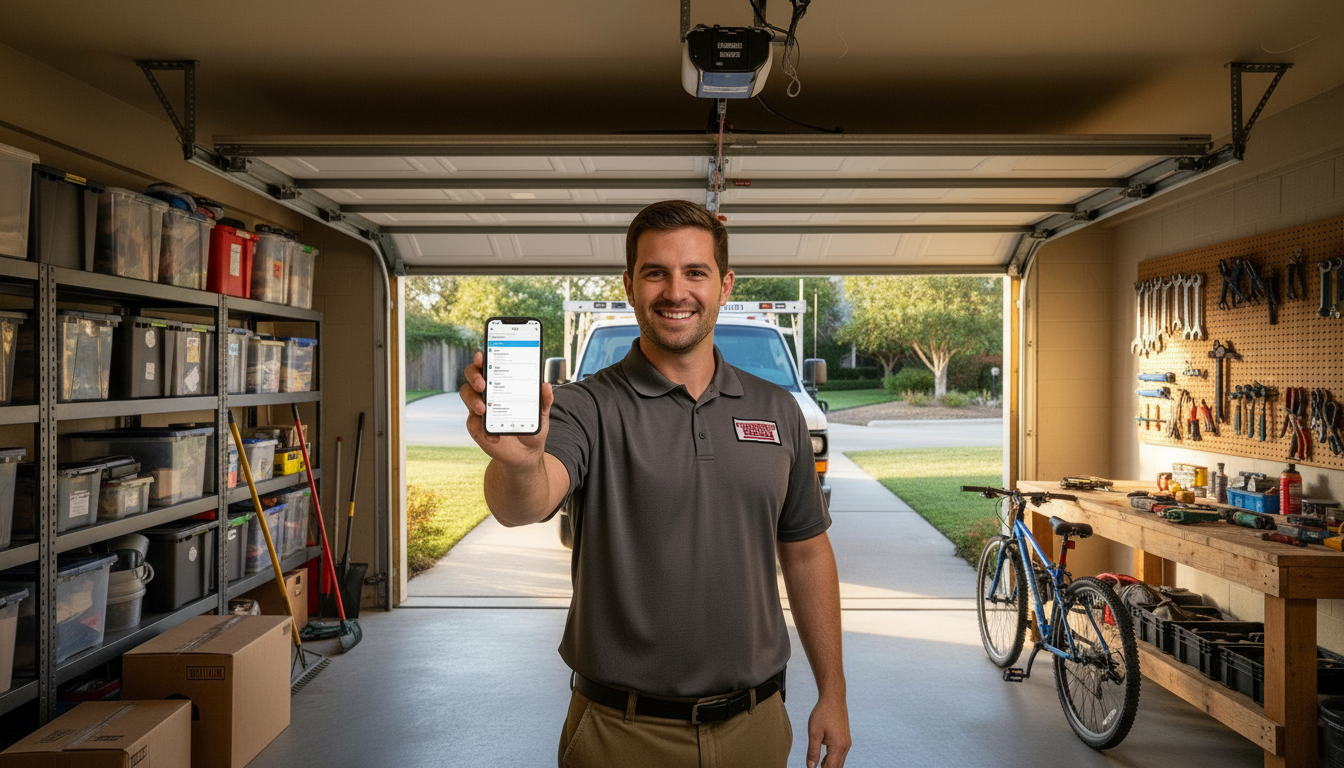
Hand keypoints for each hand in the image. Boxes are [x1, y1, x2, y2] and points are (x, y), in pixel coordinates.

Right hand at [459, 350, 553, 465]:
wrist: (525, 453)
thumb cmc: (531, 427)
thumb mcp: (542, 415)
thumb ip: (544, 401)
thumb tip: (546, 386)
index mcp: (501, 383)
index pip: (488, 365)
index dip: (481, 358)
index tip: (481, 355)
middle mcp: (487, 392)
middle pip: (472, 376)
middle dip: (474, 376)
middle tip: (483, 384)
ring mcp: (479, 408)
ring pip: (466, 395)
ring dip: (472, 400)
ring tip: (482, 409)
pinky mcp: (476, 426)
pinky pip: (473, 423)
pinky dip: (482, 428)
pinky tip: (495, 436)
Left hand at [806, 696, 849, 767]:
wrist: (834, 698)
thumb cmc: (823, 713)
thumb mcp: (814, 733)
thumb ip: (813, 752)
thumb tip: (811, 767)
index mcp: (838, 746)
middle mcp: (845, 746)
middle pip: (837, 767)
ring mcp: (847, 743)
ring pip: (839, 762)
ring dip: (829, 765)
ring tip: (818, 765)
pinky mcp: (845, 739)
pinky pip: (840, 755)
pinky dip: (832, 759)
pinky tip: (823, 759)